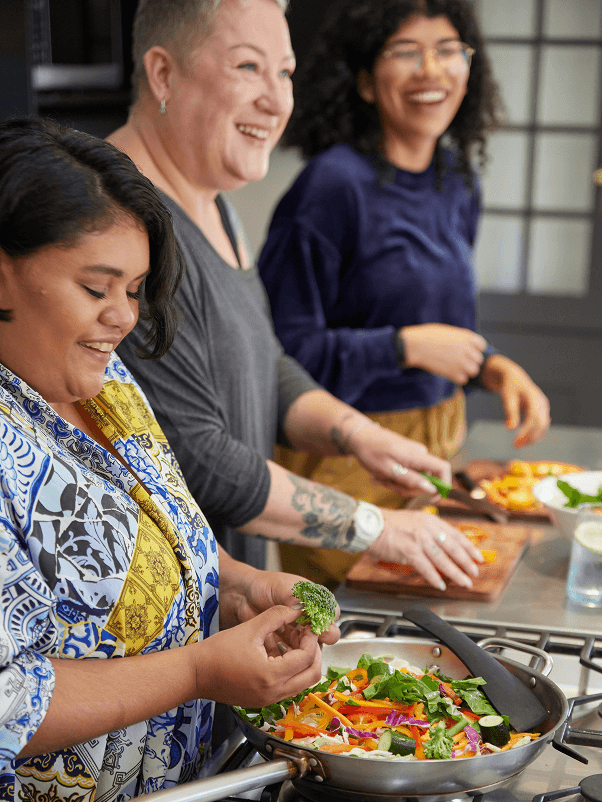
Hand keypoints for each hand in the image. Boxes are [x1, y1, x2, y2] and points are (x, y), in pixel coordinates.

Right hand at [195, 606, 323, 706]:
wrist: (196, 673)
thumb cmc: (218, 651)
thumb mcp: (250, 627)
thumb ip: (276, 615)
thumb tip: (297, 608)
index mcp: (272, 675)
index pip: (307, 657)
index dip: (312, 638)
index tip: (308, 625)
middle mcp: (274, 692)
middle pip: (312, 675)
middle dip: (314, 653)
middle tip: (308, 636)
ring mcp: (269, 700)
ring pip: (302, 683)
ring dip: (305, 663)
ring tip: (297, 643)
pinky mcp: (263, 701)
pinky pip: (289, 688)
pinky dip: (293, 672)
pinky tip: (283, 655)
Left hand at [220, 563, 339, 645]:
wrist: (241, 596)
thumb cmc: (264, 586)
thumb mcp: (282, 588)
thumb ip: (295, 599)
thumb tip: (306, 610)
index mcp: (314, 601)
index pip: (331, 613)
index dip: (328, 621)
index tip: (320, 625)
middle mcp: (309, 618)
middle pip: (326, 634)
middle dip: (320, 638)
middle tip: (311, 638)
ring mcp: (298, 633)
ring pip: (310, 647)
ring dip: (304, 648)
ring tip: (293, 646)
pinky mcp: (285, 645)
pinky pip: (293, 655)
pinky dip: (289, 656)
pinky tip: (281, 653)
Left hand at [347, 422, 451, 495]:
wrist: (360, 436)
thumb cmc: (371, 452)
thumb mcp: (388, 470)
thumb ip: (410, 479)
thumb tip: (432, 489)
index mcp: (417, 455)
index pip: (443, 468)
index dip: (443, 486)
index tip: (432, 499)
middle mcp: (419, 454)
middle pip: (426, 480)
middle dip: (407, 488)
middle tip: (385, 483)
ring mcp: (414, 455)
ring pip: (414, 479)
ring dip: (397, 484)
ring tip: (379, 477)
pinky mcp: (408, 457)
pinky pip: (407, 474)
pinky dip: (395, 478)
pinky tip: (381, 475)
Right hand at [367, 510, 483, 589]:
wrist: (369, 524)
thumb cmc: (386, 524)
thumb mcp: (412, 520)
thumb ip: (427, 530)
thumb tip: (440, 545)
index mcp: (429, 519)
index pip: (455, 534)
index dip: (468, 546)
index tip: (478, 556)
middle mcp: (427, 528)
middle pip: (453, 547)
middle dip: (467, 562)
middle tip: (475, 572)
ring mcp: (419, 539)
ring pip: (443, 560)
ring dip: (456, 573)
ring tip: (465, 582)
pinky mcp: (409, 551)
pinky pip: (426, 567)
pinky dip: (434, 578)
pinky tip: (441, 585)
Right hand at [401, 324, 486, 384]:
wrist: (415, 346)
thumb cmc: (426, 336)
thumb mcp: (447, 331)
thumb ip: (459, 339)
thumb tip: (466, 346)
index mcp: (466, 336)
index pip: (481, 345)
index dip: (474, 349)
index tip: (467, 351)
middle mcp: (467, 349)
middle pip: (479, 359)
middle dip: (470, 360)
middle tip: (458, 360)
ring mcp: (461, 362)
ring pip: (473, 371)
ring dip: (466, 370)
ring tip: (455, 368)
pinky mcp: (453, 373)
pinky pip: (463, 379)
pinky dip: (457, 378)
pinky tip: (449, 373)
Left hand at [480, 355, 550, 447]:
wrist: (515, 378)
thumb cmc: (510, 387)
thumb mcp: (507, 397)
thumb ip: (510, 412)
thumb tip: (510, 428)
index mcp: (534, 397)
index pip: (533, 418)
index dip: (526, 431)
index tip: (516, 441)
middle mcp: (542, 403)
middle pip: (541, 424)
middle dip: (530, 437)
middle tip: (516, 446)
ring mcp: (544, 407)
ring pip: (543, 427)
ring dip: (532, 437)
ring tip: (518, 444)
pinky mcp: (542, 411)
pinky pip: (541, 425)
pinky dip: (534, 434)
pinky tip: (523, 439)